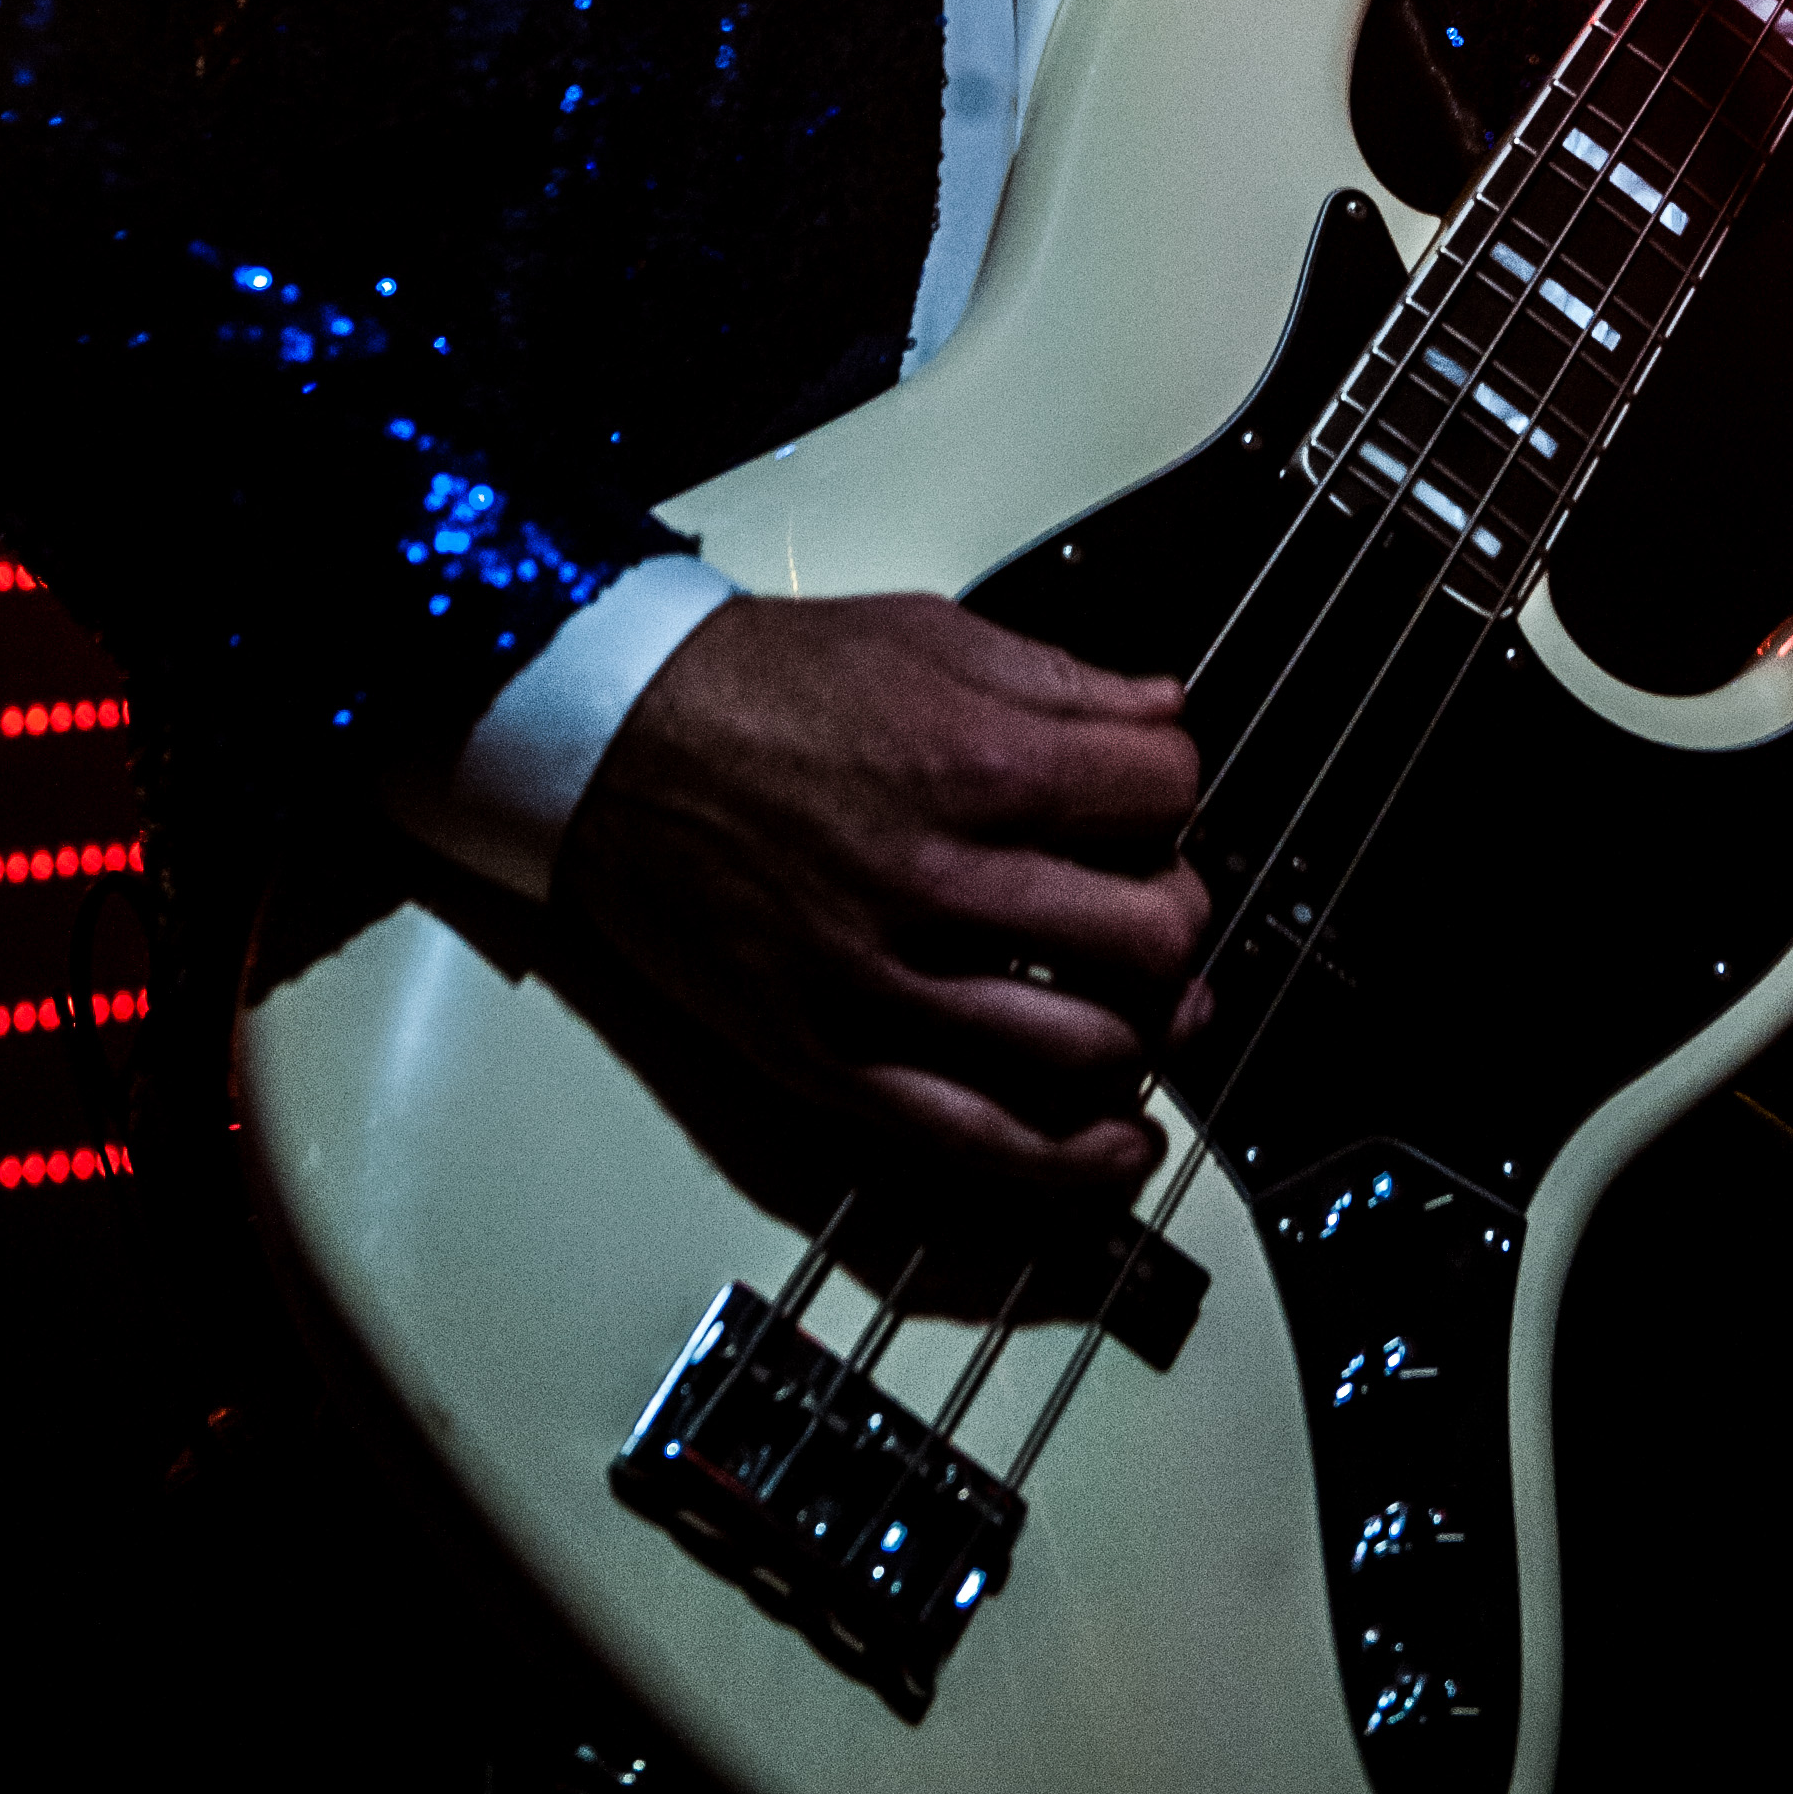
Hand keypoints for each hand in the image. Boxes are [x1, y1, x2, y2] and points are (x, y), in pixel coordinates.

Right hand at [553, 592, 1208, 1195]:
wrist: (615, 739)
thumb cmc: (761, 683)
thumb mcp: (925, 631)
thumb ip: (1060, 678)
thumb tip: (1165, 712)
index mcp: (975, 757)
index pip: (1164, 792)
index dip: (1175, 789)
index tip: (1153, 798)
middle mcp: (940, 876)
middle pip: (1151, 934)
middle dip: (1177, 915)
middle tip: (1155, 903)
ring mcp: (884, 981)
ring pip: (1088, 1049)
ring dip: (1143, 1034)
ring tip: (1137, 1008)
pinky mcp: (829, 1058)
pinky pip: (977, 1139)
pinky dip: (1072, 1161)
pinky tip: (1116, 1144)